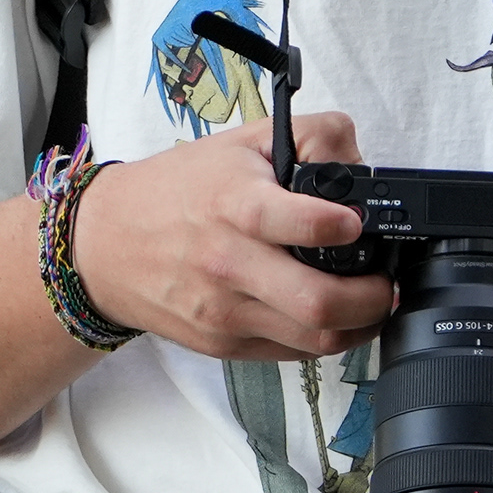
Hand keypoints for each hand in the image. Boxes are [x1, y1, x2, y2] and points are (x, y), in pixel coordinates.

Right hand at [69, 113, 396, 360]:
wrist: (104, 245)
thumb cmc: (177, 190)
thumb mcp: (241, 143)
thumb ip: (309, 139)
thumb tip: (361, 165)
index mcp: (235, 205)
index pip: (302, 224)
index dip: (345, 226)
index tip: (360, 224)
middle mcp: (229, 263)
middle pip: (318, 301)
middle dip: (371, 297)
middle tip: (388, 282)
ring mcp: (224, 311)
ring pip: (312, 338)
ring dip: (358, 326)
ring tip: (373, 304)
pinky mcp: (222, 343)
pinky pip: (290, 353)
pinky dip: (324, 339)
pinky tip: (336, 318)